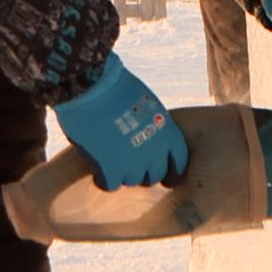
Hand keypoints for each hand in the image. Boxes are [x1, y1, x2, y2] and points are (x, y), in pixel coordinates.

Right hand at [53, 54, 188, 190]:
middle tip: (127, 162)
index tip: (155, 164)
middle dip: (143, 171)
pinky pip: (110, 185)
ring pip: (132, 181)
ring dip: (122, 173)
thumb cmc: (115, 86)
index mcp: (167, 132)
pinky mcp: (111, 169)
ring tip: (108, 161)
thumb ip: (151, 124)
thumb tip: (145, 135)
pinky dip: (103, 179)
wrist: (93, 86)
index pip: (178, 160)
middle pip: (155, 175)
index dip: (167, 165)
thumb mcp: (146, 103)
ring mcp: (134, 163)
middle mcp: (155, 151)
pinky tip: (96, 169)